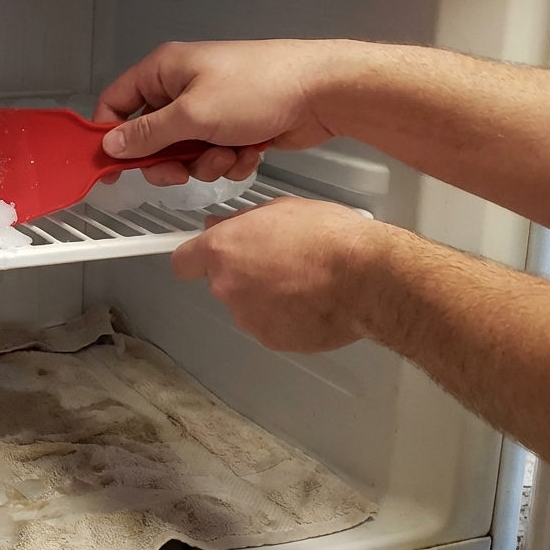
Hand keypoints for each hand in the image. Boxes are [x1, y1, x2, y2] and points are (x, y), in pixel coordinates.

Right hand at [93, 39, 346, 186]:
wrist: (320, 92)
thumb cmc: (257, 88)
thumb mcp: (193, 115)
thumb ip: (148, 134)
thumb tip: (111, 144)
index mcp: (164, 70)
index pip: (117, 102)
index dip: (110, 136)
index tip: (110, 168)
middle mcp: (183, 87)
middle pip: (151, 137)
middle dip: (169, 160)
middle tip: (182, 172)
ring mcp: (210, 108)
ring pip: (185, 153)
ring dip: (205, 163)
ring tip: (229, 153)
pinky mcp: (233, 127)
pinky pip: (214, 156)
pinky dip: (229, 161)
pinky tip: (249, 151)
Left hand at [171, 198, 385, 352]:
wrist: (365, 278)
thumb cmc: (329, 236)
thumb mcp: (282, 208)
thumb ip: (242, 221)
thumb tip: (221, 225)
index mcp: (223, 251)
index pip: (183, 262)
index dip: (196, 258)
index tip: (208, 256)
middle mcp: (227, 288)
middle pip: (223, 283)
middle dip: (244, 274)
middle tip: (281, 261)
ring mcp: (249, 319)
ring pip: (249, 306)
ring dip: (267, 297)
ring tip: (305, 282)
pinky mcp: (273, 341)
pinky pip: (272, 326)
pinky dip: (288, 318)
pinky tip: (314, 302)